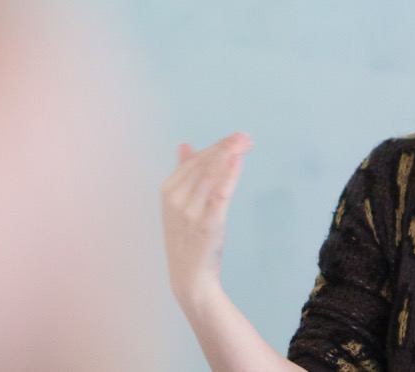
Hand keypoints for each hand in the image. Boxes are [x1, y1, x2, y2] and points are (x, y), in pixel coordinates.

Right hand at [161, 132, 251, 307]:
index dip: (217, 146)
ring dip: (229, 155)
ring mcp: (190, 212)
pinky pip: (219, 195)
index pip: (195, 160)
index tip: (237, 138)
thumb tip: (185, 145)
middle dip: (226, 146)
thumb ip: (182, 172)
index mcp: (168, 190)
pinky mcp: (207, 224)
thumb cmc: (186, 239)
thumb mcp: (178, 204)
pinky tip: (238, 161)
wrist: (189, 277)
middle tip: (246, 137)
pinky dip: (228, 176)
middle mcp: (176, 198)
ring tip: (245, 143)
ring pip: (211, 175)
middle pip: (204, 164)